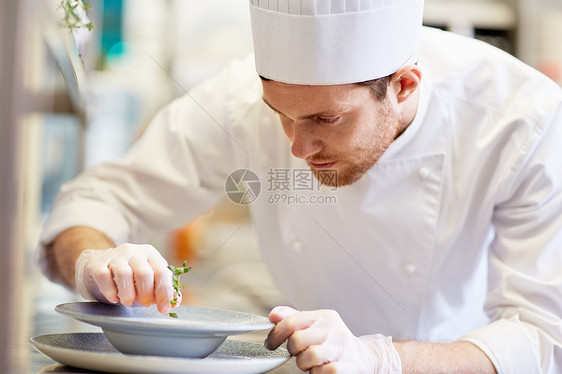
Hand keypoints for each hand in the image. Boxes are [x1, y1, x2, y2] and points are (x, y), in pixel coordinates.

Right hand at [74, 243, 177, 313]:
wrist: (98, 268)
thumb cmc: (128, 278)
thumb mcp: (148, 283)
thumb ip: (163, 291)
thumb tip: (175, 302)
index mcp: (150, 254)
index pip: (162, 271)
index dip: (164, 292)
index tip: (163, 308)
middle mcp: (134, 251)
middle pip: (144, 273)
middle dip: (146, 294)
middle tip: (144, 304)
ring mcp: (114, 255)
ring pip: (124, 274)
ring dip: (128, 294)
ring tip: (127, 301)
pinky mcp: (97, 263)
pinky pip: (104, 276)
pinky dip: (110, 291)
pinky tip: (114, 298)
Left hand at [265, 306, 401, 372]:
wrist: (364, 357)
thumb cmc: (333, 341)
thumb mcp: (316, 325)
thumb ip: (293, 318)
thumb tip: (273, 314)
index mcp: (325, 316)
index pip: (291, 321)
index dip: (276, 334)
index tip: (272, 343)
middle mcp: (334, 330)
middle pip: (297, 340)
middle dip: (292, 350)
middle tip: (297, 353)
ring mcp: (342, 348)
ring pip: (308, 357)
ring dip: (303, 363)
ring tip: (309, 362)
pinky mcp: (347, 367)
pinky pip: (322, 372)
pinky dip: (316, 373)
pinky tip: (320, 369)